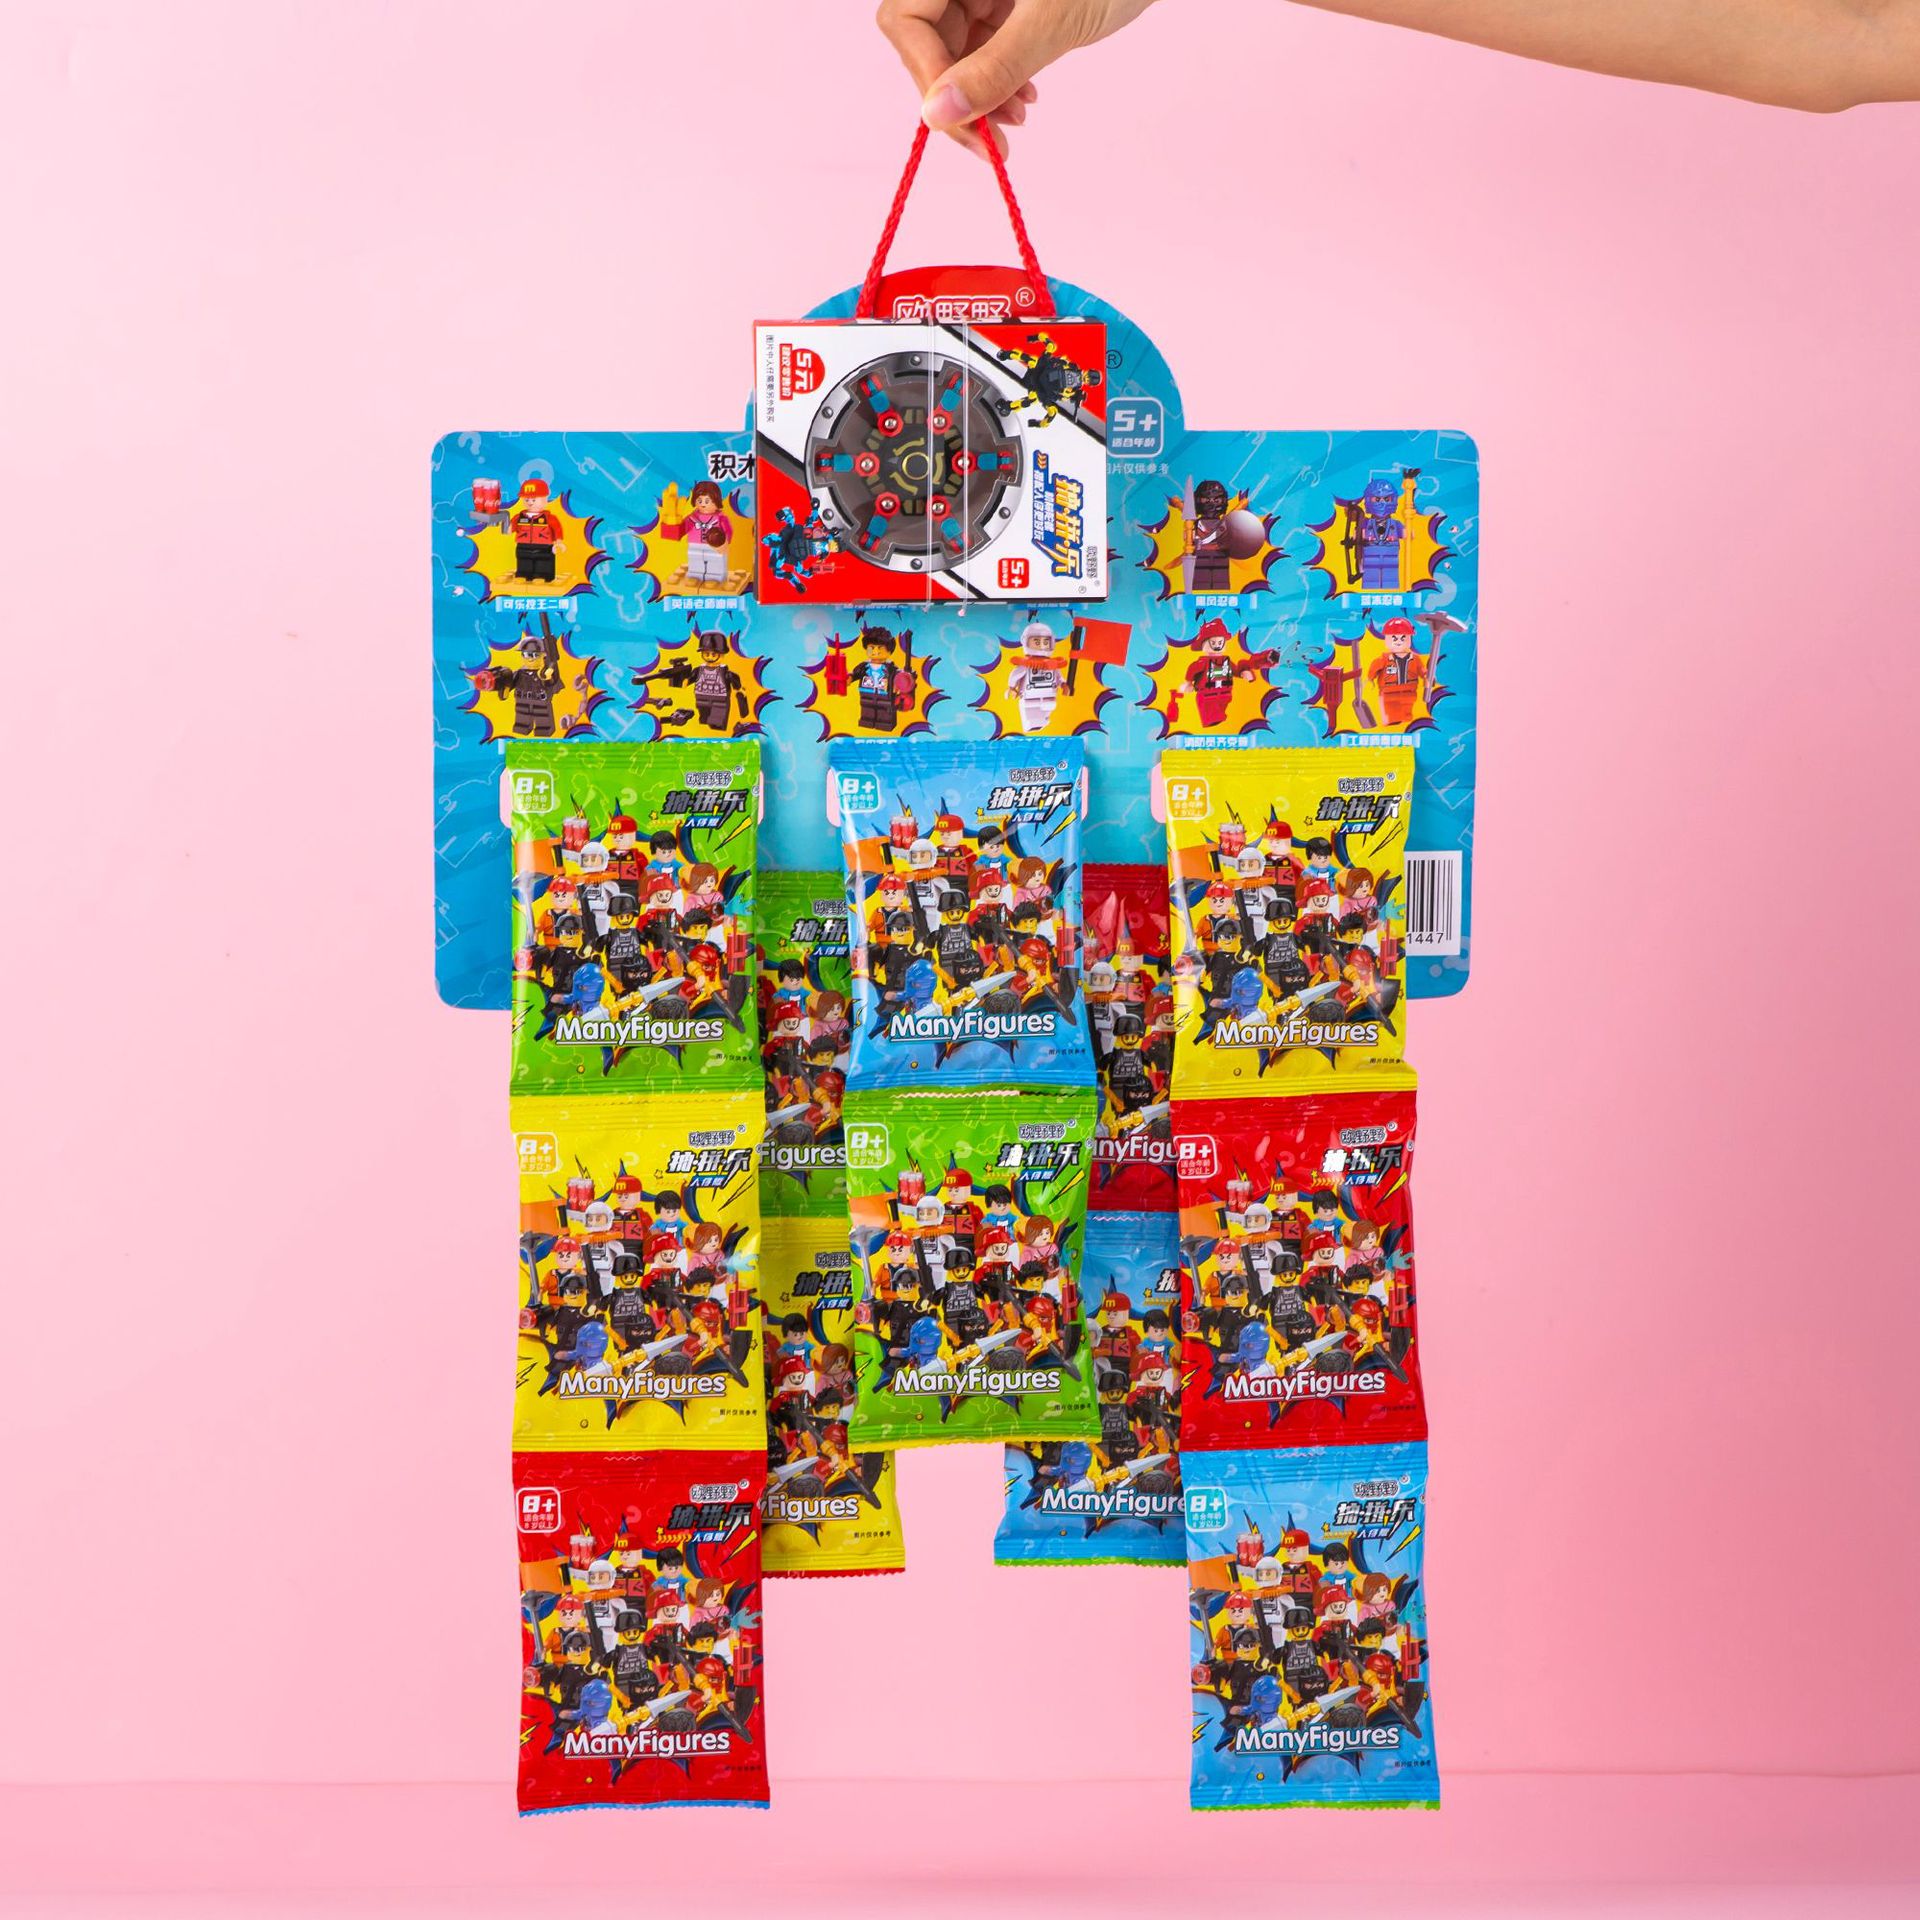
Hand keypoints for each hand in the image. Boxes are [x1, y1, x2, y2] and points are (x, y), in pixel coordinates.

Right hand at [877, 0, 1156, 154]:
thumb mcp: (1054, 21)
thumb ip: (994, 68)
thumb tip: (936, 116)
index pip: (906, 20)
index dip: (927, 74)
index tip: (962, 122)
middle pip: (925, 40)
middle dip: (956, 95)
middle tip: (990, 144)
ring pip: (954, 49)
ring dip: (980, 96)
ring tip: (1018, 123)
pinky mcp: (1005, 0)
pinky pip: (983, 45)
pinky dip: (999, 79)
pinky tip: (1026, 101)